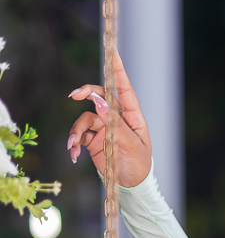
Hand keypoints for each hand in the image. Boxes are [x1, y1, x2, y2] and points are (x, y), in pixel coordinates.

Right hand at [67, 47, 151, 186]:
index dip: (117, 69)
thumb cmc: (138, 165)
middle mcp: (117, 118)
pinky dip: (75, 143)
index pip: (123, 88)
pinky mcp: (94, 140)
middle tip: (75, 95)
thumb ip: (114, 123)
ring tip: (74, 144)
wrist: (131, 187)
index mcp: (132, 116)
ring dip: (77, 130)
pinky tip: (73, 154)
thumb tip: (98, 100)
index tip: (111, 50)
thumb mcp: (129, 144)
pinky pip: (80, 135)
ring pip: (85, 118)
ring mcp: (104, 128)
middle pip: (99, 96)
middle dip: (86, 93)